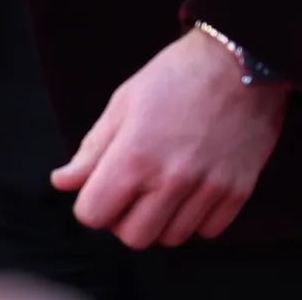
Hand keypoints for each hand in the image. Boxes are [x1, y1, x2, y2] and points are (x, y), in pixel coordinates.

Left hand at [50, 29, 288, 249]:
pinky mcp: (237, 194)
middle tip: (129, 189)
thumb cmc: (175, 76)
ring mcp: (207, 190)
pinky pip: (207, 232)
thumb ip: (93, 148)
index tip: (99, 187)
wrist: (238, 62)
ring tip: (162, 185)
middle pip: (132, 237)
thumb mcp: (124, 101)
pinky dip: (195, 218)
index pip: (94, 214)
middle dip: (123, 218)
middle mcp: (171, 180)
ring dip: (160, 220)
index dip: (90, 203)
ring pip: (170, 239)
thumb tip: (63, 181)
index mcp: (135, 155)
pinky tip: (191, 188)